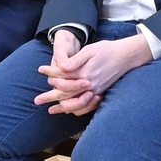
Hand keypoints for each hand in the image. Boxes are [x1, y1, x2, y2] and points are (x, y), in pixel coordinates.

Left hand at [37, 32, 151, 115]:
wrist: (125, 57)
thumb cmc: (106, 50)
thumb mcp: (89, 50)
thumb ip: (75, 60)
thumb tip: (61, 68)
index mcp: (84, 73)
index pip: (62, 78)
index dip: (50, 74)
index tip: (41, 70)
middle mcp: (88, 85)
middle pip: (65, 95)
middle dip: (49, 97)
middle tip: (36, 101)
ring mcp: (95, 91)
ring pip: (75, 105)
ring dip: (61, 107)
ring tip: (50, 110)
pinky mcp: (99, 94)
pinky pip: (85, 107)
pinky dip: (75, 110)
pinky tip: (68, 110)